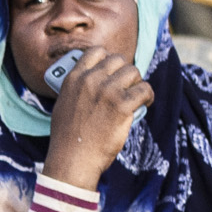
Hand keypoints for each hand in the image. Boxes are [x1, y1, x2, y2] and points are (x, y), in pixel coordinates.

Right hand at [40, 45, 151, 188]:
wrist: (72, 159)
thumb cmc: (67, 138)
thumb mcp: (64, 105)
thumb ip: (77, 89)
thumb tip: (93, 83)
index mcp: (74, 79)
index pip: (96, 52)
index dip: (108, 59)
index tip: (113, 70)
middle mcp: (91, 80)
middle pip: (118, 60)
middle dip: (125, 71)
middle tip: (127, 85)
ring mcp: (107, 91)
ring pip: (133, 72)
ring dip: (137, 83)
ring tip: (137, 95)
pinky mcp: (122, 106)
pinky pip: (144, 90)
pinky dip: (148, 96)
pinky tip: (145, 103)